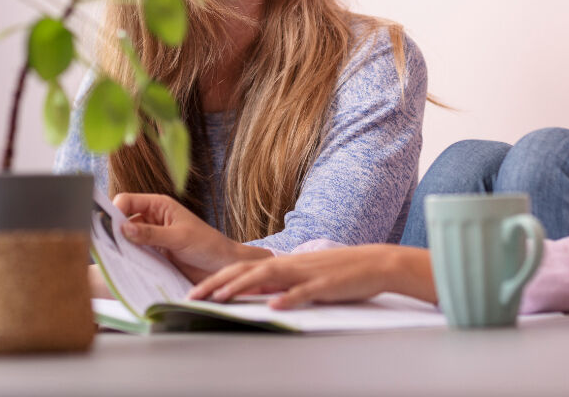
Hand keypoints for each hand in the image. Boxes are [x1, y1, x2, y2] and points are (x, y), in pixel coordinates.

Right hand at [112, 192, 270, 282]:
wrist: (222, 267)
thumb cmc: (207, 245)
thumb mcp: (179, 238)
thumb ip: (151, 234)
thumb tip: (123, 228)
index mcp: (159, 205)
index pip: (127, 201)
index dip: (113, 210)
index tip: (102, 226)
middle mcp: (152, 218)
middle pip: (122, 219)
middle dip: (112, 230)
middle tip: (101, 246)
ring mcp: (151, 237)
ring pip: (126, 239)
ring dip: (119, 247)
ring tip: (110, 260)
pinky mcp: (152, 254)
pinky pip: (134, 254)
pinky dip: (127, 259)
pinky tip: (122, 269)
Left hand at [188, 245, 436, 308]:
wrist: (375, 262)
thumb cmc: (341, 271)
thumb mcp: (305, 276)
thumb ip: (280, 283)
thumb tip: (254, 294)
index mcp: (283, 264)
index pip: (242, 270)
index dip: (216, 280)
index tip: (195, 291)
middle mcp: (290, 265)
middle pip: (246, 272)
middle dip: (217, 284)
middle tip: (193, 296)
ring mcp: (306, 274)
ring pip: (268, 279)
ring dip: (242, 288)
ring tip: (221, 298)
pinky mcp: (325, 285)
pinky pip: (303, 292)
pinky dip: (288, 299)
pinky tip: (274, 306)